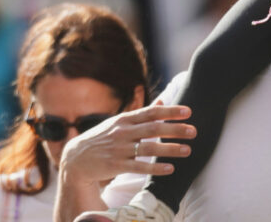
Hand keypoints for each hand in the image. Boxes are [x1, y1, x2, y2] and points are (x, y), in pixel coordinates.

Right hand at [58, 101, 195, 187]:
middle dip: (175, 129)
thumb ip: (142, 114)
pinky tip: (170, 169)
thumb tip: (162, 101)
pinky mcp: (116, 165)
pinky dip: (155, 168)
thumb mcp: (119, 122)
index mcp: (124, 120)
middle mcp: (122, 132)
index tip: (188, 111)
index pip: (150, 112)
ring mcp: (119, 149)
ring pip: (148, 148)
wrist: (76, 158)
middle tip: (194, 131)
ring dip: (169, 149)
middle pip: (153, 129)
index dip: (170, 111)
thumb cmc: (102, 138)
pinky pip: (139, 167)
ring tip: (187, 150)